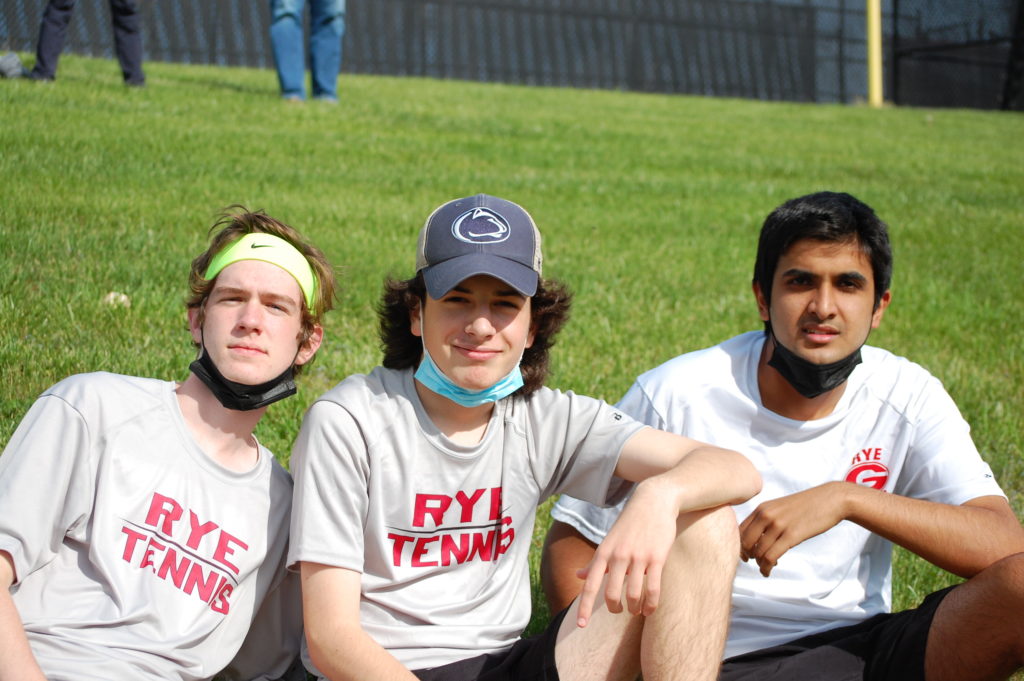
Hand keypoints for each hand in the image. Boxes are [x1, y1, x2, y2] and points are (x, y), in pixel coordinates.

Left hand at [574, 481, 677, 626]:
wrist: (653, 502)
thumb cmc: (629, 524)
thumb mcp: (608, 541)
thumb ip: (595, 562)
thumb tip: (578, 575)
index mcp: (604, 553)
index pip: (590, 584)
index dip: (583, 606)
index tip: (580, 626)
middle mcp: (618, 556)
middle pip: (611, 594)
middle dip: (615, 608)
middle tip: (619, 610)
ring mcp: (638, 557)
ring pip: (634, 594)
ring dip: (635, 608)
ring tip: (636, 610)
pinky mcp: (657, 558)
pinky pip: (653, 589)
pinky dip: (651, 604)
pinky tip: (650, 610)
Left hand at [739, 482, 849, 576]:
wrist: (831, 499)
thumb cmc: (807, 505)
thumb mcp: (781, 507)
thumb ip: (767, 518)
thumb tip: (756, 537)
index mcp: (762, 508)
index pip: (740, 530)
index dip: (739, 545)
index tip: (745, 554)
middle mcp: (766, 515)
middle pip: (744, 542)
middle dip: (747, 556)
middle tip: (753, 562)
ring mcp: (778, 525)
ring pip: (758, 552)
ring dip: (759, 564)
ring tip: (765, 567)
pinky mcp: (791, 536)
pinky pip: (770, 557)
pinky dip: (766, 568)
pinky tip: (768, 571)